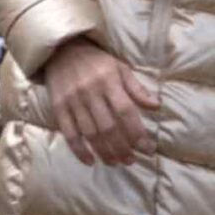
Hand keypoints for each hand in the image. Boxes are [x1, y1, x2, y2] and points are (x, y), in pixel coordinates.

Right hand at [42, 39, 159, 165]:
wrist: (61, 51)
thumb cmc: (96, 61)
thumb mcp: (120, 68)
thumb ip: (137, 89)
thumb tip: (157, 106)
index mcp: (109, 82)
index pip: (126, 112)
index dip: (137, 133)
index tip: (148, 149)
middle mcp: (91, 93)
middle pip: (108, 126)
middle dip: (122, 147)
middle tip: (132, 160)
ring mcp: (72, 101)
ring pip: (90, 133)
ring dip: (104, 151)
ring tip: (116, 162)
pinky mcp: (58, 108)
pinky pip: (69, 133)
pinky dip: (79, 150)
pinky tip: (90, 161)